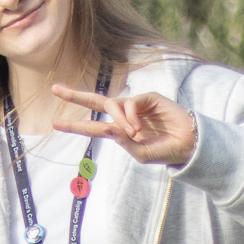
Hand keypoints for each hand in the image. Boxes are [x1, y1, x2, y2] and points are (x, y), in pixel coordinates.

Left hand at [50, 84, 197, 165]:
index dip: (74, 124)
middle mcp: (124, 116)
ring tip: (133, 133)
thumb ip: (122, 142)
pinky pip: (130, 103)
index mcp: (119, 130)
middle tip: (55, 89)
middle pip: (95, 102)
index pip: (92, 126)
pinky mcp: (148, 98)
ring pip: (113, 104)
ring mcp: (135, 106)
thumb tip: (105, 127)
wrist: (189, 145)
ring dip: (118, 119)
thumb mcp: (140, 154)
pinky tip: (139, 128)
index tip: (54, 123)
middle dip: (75, 95)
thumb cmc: (164, 151)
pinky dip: (130, 116)